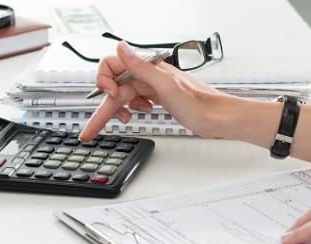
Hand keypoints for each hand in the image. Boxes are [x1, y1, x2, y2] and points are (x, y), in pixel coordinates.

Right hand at [78, 41, 226, 140]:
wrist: (217, 118)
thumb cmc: (200, 105)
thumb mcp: (168, 86)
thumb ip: (142, 67)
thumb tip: (121, 48)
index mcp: (147, 67)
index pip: (111, 66)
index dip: (105, 82)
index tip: (112, 98)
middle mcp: (147, 74)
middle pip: (114, 86)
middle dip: (104, 107)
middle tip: (93, 129)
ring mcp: (151, 85)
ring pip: (122, 95)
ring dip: (118, 109)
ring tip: (127, 120)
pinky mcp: (155, 96)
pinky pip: (133, 100)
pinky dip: (131, 109)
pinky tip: (143, 112)